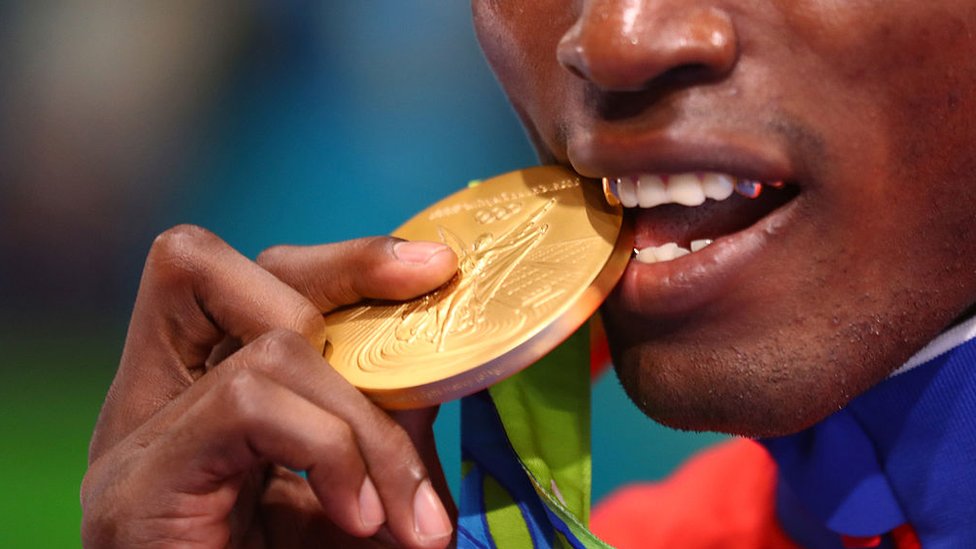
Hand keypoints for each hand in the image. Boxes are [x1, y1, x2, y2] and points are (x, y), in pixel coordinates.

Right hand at [81, 225, 458, 547]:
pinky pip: (249, 403)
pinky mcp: (137, 487)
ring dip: (366, 426)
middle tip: (429, 349)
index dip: (344, 261)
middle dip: (343, 280)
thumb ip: (382, 431)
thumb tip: (442, 372)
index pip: (255, 277)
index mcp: (201, 392)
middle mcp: (154, 400)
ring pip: (266, 345)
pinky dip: (329, 451)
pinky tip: (356, 518)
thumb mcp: (356, 496)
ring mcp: (137, 441)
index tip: (434, 267)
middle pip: (227, 267)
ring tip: (407, 515)